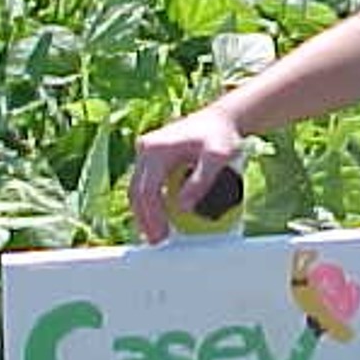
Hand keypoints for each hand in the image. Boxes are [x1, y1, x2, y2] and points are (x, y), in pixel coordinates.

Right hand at [127, 106, 242, 243]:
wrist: (222, 118)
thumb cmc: (222, 135)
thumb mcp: (218, 157)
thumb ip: (201, 182)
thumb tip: (183, 208)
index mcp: (156, 149)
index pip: (146, 190)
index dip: (151, 217)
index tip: (160, 236)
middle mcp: (146, 148)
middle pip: (136, 191)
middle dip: (144, 219)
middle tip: (156, 241)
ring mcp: (147, 151)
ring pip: (138, 188)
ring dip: (145, 212)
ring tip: (157, 234)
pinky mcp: (153, 156)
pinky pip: (147, 183)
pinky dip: (151, 201)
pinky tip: (161, 217)